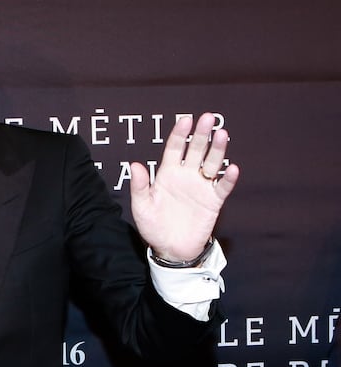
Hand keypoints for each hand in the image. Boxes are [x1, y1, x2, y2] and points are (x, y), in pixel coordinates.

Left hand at [130, 112, 239, 261]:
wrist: (170, 249)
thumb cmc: (153, 226)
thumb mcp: (141, 207)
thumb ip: (139, 186)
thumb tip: (134, 164)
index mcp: (167, 174)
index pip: (175, 148)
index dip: (180, 134)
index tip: (185, 120)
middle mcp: (186, 176)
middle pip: (196, 150)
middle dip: (201, 134)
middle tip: (208, 117)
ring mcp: (201, 187)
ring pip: (212, 163)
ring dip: (217, 150)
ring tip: (222, 134)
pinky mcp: (213, 201)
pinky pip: (222, 187)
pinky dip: (228, 179)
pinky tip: (232, 169)